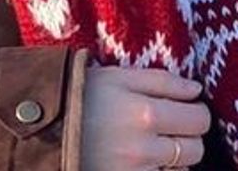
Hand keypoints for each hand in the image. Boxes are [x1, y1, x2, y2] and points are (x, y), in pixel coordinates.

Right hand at [79, 66, 212, 168]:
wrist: (39, 129)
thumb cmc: (80, 96)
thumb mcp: (118, 76)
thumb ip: (162, 80)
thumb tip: (197, 90)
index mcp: (146, 113)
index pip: (198, 118)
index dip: (196, 113)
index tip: (186, 110)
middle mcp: (143, 148)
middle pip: (194, 149)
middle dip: (189, 138)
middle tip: (171, 129)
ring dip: (174, 160)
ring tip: (152, 146)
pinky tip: (143, 162)